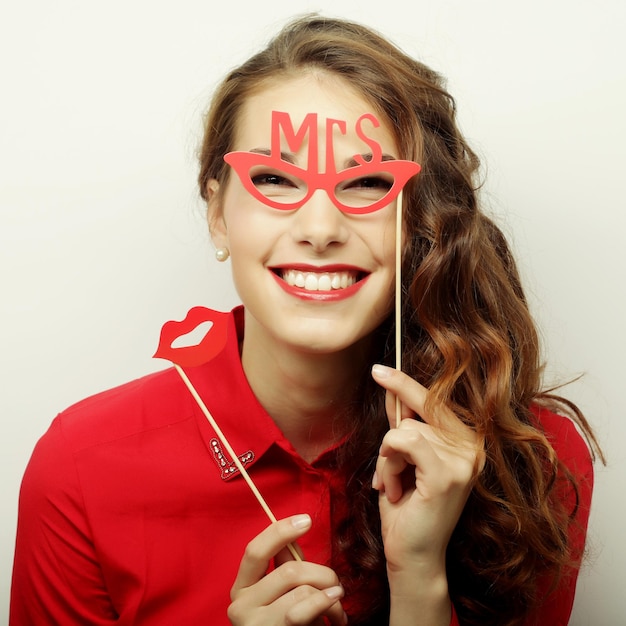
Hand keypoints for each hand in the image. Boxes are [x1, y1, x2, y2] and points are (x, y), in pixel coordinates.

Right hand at [228, 514, 346, 625]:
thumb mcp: (283, 595)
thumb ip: (286, 569)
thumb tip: (293, 537)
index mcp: (242, 587)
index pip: (255, 550)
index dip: (281, 531)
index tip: (307, 519)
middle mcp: (239, 605)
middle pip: (289, 571)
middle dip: (323, 574)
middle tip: (337, 586)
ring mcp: (253, 625)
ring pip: (301, 590)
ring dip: (330, 597)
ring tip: (338, 609)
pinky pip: (302, 611)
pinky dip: (325, 607)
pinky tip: (335, 617)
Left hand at [371, 364, 484, 574]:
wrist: (411, 555)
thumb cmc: (406, 509)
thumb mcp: (402, 459)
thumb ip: (402, 426)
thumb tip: (391, 391)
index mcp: (465, 442)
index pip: (433, 401)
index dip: (404, 383)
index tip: (378, 369)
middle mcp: (472, 447)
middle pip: (415, 416)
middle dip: (390, 446)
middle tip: (390, 478)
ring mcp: (464, 460)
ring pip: (404, 431)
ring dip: (387, 461)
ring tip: (396, 488)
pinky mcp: (448, 473)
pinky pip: (403, 442)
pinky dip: (389, 464)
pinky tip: (396, 490)